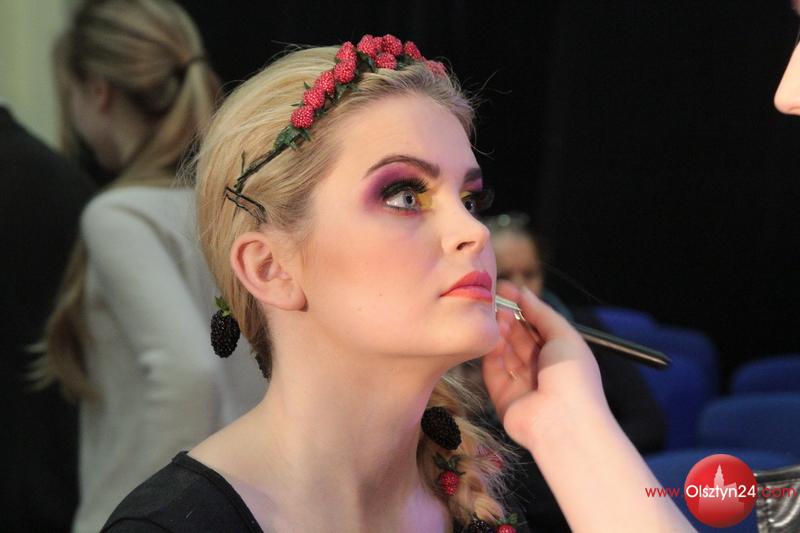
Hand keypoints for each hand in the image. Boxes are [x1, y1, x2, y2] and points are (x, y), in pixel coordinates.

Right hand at [482, 281, 608, 447]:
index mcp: (560, 354)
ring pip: (504, 352)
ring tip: (495, 318)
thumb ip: (541, 313)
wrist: (564, 422)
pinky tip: (491, 337)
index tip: (505, 288)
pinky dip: (490, 353)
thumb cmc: (573, 378)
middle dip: (508, 318)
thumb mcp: (564, 335)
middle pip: (518, 337)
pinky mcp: (502, 396)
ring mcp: (521, 383)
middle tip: (496, 302)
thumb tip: (523, 292)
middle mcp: (541, 368)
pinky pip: (493, 370)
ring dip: (499, 333)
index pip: (537, 325)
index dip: (522, 306)